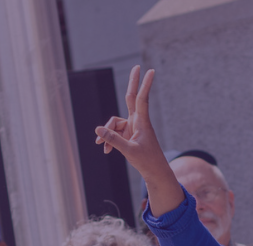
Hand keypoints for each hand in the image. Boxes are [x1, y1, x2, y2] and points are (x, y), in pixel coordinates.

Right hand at [94, 66, 177, 198]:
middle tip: (136, 66)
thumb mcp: (128, 151)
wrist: (154, 172)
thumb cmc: (146, 161)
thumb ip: (113, 140)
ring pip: (115, 123)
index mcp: (142, 122)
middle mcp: (137, 121)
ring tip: (102, 148)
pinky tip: (106, 151)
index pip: (142, 99)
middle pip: (131, 98)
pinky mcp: (129, 135)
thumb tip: (98, 130)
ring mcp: (132, 127)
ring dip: (107, 134)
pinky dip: (109, 140)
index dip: (144, 84)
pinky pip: (115, 133)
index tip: (150, 71)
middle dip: (132, 83)